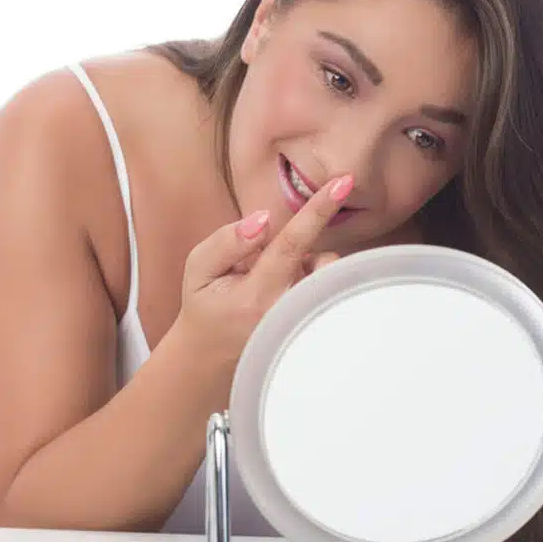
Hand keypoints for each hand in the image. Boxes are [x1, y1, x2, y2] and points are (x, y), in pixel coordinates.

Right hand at [176, 174, 353, 364]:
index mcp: (256, 296)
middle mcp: (287, 313)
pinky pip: (328, 291)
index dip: (318, 210)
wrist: (211, 358)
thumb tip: (264, 220)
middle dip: (305, 250)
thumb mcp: (199, 267)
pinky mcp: (315, 329)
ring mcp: (304, 325)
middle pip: (323, 260)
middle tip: (267, 267)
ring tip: (274, 286)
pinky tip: (285, 298)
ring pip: (328, 275)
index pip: (292, 245)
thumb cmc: (206, 307)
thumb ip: (228, 240)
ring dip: (308, 268)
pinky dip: (311, 283)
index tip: (343, 183)